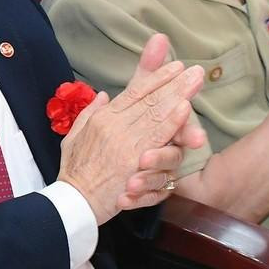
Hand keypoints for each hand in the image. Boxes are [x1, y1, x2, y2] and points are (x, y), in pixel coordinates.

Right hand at [57, 33, 206, 225]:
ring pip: (156, 115)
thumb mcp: (73, 136)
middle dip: (174, 83)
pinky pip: (156, 140)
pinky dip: (171, 123)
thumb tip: (103, 95)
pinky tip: (184, 110)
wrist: (72, 202)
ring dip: (177, 96)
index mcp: (103, 118)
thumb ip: (89, 113)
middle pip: (150, 100)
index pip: (134, 92)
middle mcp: (115, 126)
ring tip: (194, 82)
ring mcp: (126, 144)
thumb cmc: (74, 172)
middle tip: (195, 70)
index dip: (156, 78)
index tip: (175, 66)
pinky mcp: (133, 162)